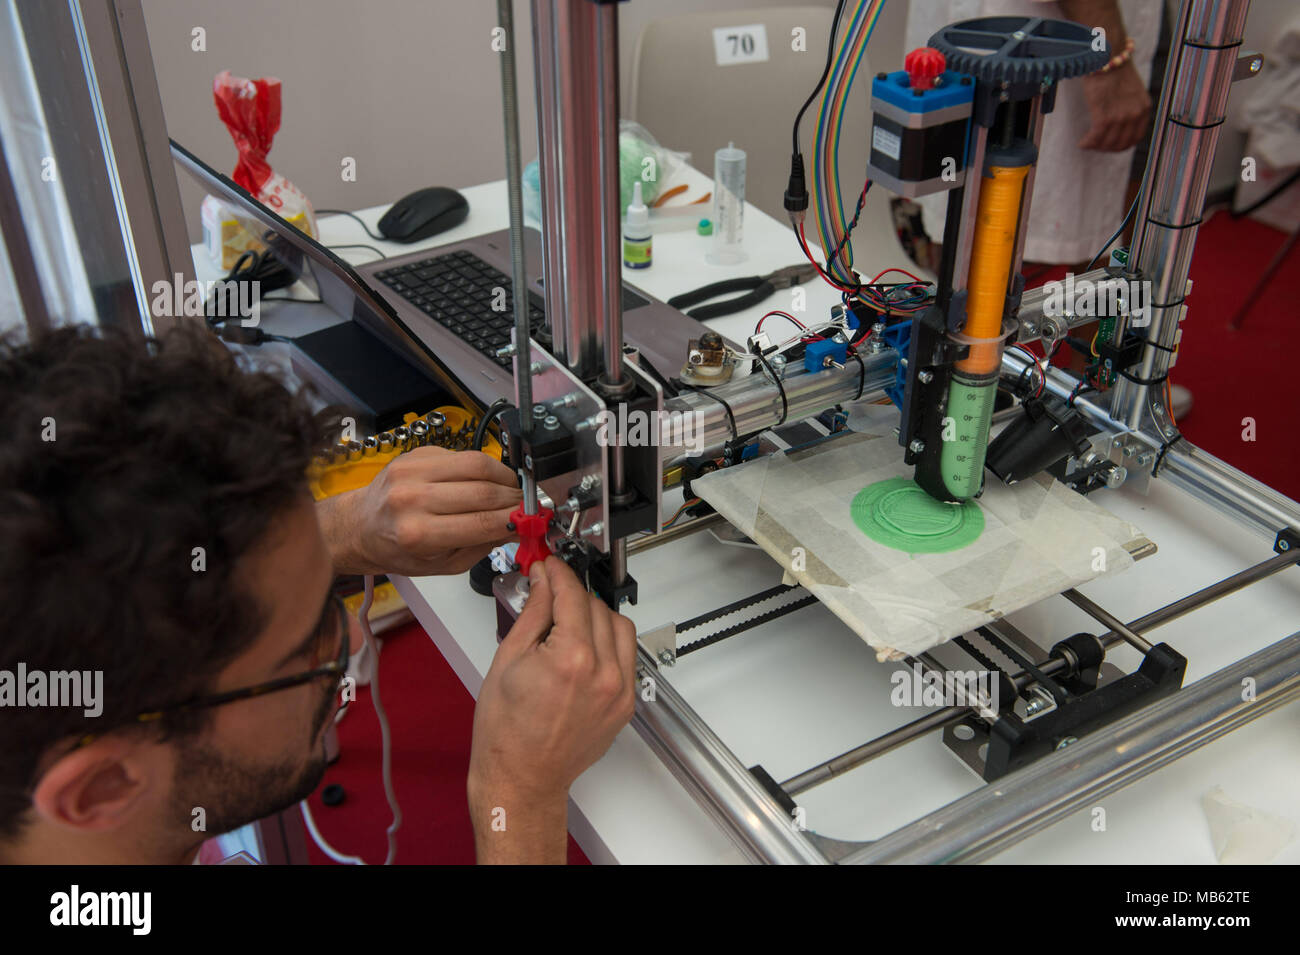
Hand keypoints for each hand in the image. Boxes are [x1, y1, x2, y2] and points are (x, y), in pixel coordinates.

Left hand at [319, 446, 520, 575]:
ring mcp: (413, 471)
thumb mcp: (443, 564)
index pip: (484, 522)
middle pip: (484, 491)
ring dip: (503, 477)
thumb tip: (517, 526)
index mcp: (419, 534)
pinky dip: (481, 467)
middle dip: (514, 499)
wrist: (360, 526)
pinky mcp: (416, 453)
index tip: (532, 520)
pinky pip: (461, 454)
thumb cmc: (399, 550)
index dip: (516, 520)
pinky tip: (484, 480)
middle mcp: (413, 499)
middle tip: (527, 505)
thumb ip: (482, 545)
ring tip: (511, 490)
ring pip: (477, 464)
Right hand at [468, 556, 636, 862]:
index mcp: (571, 658)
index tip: (548, 566)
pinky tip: (582, 650)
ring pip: (619, 627)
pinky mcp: (626, 704)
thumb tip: (543, 579)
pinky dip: (608, 644)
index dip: (558, 573)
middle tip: (548, 596)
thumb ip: (533, 611)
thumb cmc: (506, 730)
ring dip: (595, 616)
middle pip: (597, 607)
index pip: (573, 594)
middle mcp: (604, 673)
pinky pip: (626, 656)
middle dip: (572, 595)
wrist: (521, 777)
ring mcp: (620, 690)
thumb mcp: (508, 658)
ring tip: (567, 625)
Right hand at [1078, 61, 1150, 151]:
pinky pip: (1096, 137)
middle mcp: (1135, 114)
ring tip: (1087, 143)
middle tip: (1095, 145)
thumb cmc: (1115, 70)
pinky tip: (1082, 142)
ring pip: (1107, 143)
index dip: (1121, 146)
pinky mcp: (1104, 115)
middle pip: (1121, 144)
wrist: (1108, 55)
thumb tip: (1117, 125)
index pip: (1135, 138)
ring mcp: (1121, 116)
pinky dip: (1087, 143)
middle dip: (1106, 148)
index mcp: (1144, 108)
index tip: (1109, 145)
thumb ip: (1129, 108)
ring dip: (1095, 146)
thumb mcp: (1130, 90)